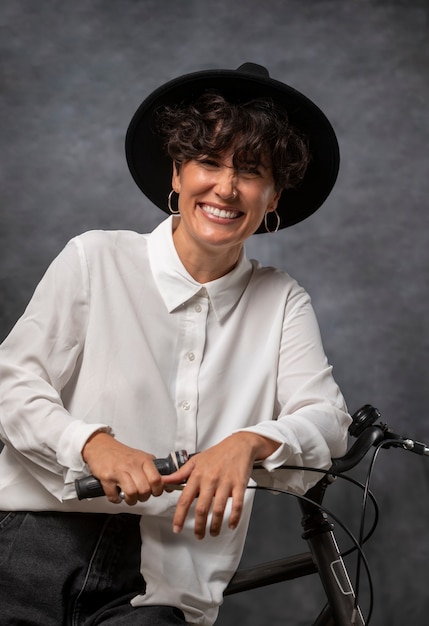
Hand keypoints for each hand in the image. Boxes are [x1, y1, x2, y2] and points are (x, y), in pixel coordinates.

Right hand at [81, 432, 163, 504]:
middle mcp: (132, 465)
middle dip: (144, 497)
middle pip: (144, 489)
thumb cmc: (121, 454)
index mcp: (143, 460)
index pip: (157, 479)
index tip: (154, 492)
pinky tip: (117, 494)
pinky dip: (116, 499)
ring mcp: (118, 471)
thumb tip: (168, 486)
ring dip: (131, 500)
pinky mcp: (106, 477)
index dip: (157, 490)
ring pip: (131, 493)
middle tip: (140, 495)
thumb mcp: (141, 457)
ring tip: (130, 497)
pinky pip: (114, 496)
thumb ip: (153, 470)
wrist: (100, 446)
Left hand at [162, 432, 279, 538]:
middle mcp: (210, 480)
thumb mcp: (196, 460)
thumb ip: (180, 473)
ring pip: (218, 510)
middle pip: (201, 509)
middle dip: (198, 526)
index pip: (184, 499)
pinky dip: (234, 518)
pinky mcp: (239, 485)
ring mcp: (225, 483)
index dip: (179, 516)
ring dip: (215, 526)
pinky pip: (237, 505)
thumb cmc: (217, 453)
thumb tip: (165, 481)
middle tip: (198, 536)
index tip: (176, 528)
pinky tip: (231, 525)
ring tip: (213, 533)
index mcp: (197, 475)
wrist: (239, 445)